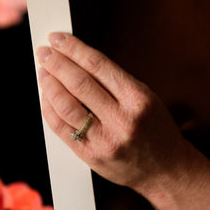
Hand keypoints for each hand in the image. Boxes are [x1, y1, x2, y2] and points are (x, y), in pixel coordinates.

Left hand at [37, 32, 209, 209]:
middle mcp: (121, 119)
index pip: (98, 65)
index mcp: (137, 99)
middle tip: (44, 52)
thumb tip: (76, 59)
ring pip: (66, 106)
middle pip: (79, 83)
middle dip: (57, 63)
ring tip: (43, 72)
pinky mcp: (90, 156)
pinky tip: (46, 97)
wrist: (166, 170)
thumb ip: (113, 81)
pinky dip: (49, 109)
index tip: (58, 38)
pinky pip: (61, 128)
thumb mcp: (145, 97)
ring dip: (49, 85)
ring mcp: (104, 140)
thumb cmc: (154, 129)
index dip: (74, 48)